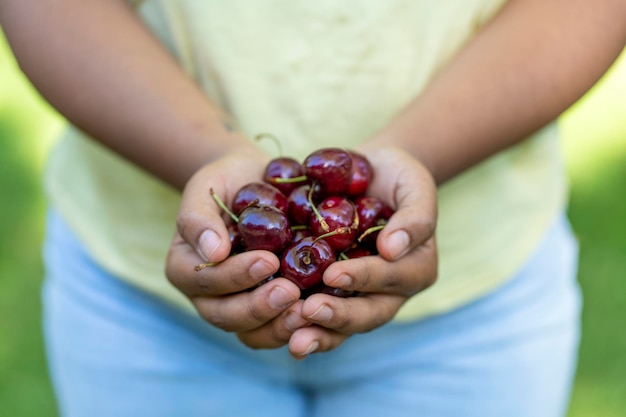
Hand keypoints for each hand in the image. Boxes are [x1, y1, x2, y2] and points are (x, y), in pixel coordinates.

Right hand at [165, 148, 306, 347]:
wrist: (256, 183)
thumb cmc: (227, 180)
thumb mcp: (206, 187)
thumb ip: (199, 218)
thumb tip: (213, 252)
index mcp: (184, 269)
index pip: (205, 282)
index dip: (234, 276)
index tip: (268, 259)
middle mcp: (208, 297)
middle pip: (226, 316)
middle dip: (259, 307)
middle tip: (291, 291)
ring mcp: (238, 307)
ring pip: (253, 333)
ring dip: (280, 326)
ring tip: (308, 310)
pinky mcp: (269, 310)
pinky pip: (280, 328)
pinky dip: (300, 326)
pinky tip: (323, 312)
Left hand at [287, 146, 437, 357]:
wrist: (371, 175)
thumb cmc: (398, 176)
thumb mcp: (415, 186)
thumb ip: (415, 216)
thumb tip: (393, 250)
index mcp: (416, 269)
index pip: (392, 278)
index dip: (365, 278)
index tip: (334, 272)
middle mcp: (390, 292)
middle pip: (368, 314)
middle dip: (339, 316)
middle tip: (308, 311)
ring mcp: (360, 297)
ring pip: (343, 326)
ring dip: (319, 333)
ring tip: (294, 340)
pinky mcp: (332, 294)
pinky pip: (318, 316)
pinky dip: (298, 324)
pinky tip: (274, 324)